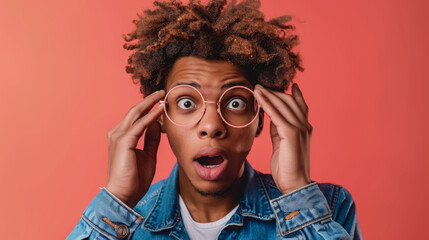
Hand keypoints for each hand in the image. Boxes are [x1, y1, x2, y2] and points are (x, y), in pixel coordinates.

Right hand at [105, 90, 164, 207]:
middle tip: (162, 92)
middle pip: (135, 111)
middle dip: (149, 100)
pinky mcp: (124, 141)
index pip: (136, 117)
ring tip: (162, 95)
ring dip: (150, 104)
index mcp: (122, 136)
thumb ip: (152, 138)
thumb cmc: (134, 178)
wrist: (124, 195)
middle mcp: (117, 133)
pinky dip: (151, 116)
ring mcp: (118, 136)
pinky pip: (140, 124)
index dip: (149, 108)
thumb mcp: (148, 154)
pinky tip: (160, 110)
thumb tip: (158, 123)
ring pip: (136, 113)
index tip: (161, 101)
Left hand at [254, 83, 311, 193]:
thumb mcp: (281, 143)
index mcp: (304, 128)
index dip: (294, 95)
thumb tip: (272, 118)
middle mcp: (304, 126)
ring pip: (283, 105)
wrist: (295, 183)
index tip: (289, 84)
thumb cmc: (287, 167)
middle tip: (262, 85)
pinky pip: (276, 114)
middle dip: (275, 92)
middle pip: (290, 102)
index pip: (299, 106)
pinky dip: (267, 103)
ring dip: (268, 94)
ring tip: (257, 87)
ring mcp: (299, 129)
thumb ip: (278, 130)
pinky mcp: (291, 133)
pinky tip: (259, 96)